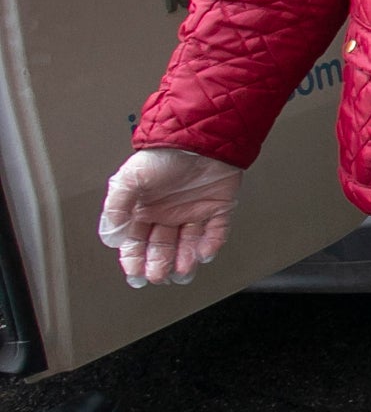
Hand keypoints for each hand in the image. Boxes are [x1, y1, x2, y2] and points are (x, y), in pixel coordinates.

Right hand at [99, 147, 243, 286]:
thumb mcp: (130, 179)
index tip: (135, 273)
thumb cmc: (163, 154)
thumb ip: (117, 207)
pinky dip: (210, 244)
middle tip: (157, 275)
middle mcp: (168, 213)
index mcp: (144, 208)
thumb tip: (110, 237)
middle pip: (162, 246)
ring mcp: (194, 212)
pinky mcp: (218, 208)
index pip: (136, 241)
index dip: (134, 258)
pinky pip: (216, 231)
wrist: (201, 136)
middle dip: (159, 263)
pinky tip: (203, 253)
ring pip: (188, 243)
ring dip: (185, 258)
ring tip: (181, 270)